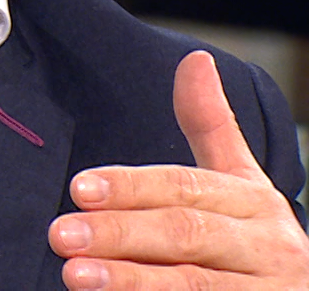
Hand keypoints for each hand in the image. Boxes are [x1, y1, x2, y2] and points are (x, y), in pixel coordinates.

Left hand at [49, 49, 308, 287]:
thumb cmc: (256, 242)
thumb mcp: (242, 184)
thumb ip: (211, 126)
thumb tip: (194, 58)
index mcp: (255, 204)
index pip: (185, 188)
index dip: (131, 187)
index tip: (77, 188)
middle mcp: (267, 249)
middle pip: (186, 234)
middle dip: (120, 234)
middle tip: (59, 235)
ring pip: (194, 286)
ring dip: (131, 281)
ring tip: (74, 275)